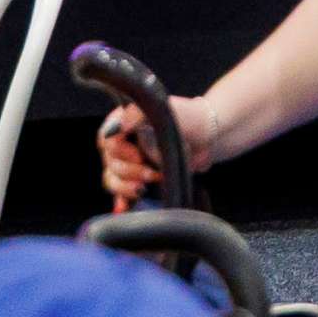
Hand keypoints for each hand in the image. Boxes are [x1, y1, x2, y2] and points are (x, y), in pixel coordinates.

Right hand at [97, 95, 218, 210]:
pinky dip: (121, 199)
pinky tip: (123, 207)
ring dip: (126, 186)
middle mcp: (126, 141)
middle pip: (109, 162)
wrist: (211, 138)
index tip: (138, 155)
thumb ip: (137, 114)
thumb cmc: (191, 118)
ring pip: (112, 178)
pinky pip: (122, 192)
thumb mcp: (167, 109)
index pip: (106, 140)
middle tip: (151, 173)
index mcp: (127, 121)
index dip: (118, 151)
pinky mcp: (140, 178)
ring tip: (146, 186)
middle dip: (129, 171)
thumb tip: (116, 127)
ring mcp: (133, 161)